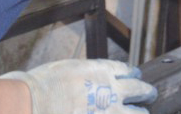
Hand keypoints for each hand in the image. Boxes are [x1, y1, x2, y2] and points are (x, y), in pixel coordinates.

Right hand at [0, 59, 156, 113]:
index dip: (133, 75)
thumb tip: (80, 81)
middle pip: (140, 90)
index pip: (127, 71)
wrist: (30, 104)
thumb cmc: (38, 87)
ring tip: (144, 113)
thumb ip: (81, 76)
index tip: (136, 76)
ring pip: (138, 113)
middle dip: (147, 93)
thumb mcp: (64, 71)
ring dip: (140, 113)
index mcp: (101, 71)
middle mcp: (111, 90)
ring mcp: (110, 111)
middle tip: (151, 95)